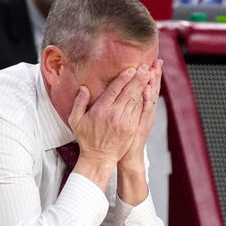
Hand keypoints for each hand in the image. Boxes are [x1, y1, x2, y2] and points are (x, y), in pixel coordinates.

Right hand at [68, 64, 151, 188]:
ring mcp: (124, 121)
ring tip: (150, 75)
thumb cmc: (86, 139)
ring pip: (136, 99)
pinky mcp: (131, 128)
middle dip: (138, 78)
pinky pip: (139, 110)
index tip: (131, 69)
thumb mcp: (75, 121)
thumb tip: (84, 88)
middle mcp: (114, 114)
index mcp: (101, 110)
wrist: (98, 158)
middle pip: (129, 92)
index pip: (115, 89)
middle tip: (145, 67)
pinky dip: (144, 99)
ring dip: (144, 86)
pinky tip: (148, 91)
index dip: (124, 78)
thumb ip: (79, 103)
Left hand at [118, 58, 162, 170]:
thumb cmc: (124, 138)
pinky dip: (146, 99)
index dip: (151, 75)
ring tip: (153, 69)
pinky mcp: (142, 124)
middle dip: (154, 74)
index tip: (152, 61)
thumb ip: (127, 104)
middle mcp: (146, 111)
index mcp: (142, 108)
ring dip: (153, 83)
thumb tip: (126, 90)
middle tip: (157, 60)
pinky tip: (146, 88)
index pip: (147, 87)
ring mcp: (146, 117)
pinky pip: (145, 109)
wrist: (128, 156)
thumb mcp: (128, 119)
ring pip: (151, 97)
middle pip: (152, 89)